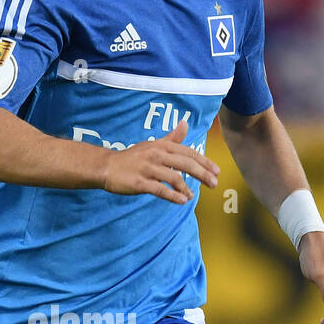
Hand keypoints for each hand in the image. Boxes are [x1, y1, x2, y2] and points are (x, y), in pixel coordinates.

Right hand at [102, 120, 219, 201]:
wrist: (107, 166)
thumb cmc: (133, 157)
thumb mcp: (153, 145)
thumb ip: (172, 137)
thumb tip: (186, 123)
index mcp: (162, 146)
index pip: (188, 153)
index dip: (205, 162)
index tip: (217, 171)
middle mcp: (157, 155)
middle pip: (185, 164)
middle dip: (203, 174)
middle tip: (214, 184)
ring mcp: (148, 168)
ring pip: (174, 177)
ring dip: (187, 188)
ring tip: (193, 196)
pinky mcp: (140, 182)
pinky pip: (160, 189)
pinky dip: (173, 195)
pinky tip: (182, 201)